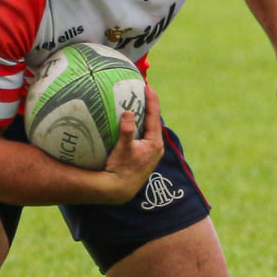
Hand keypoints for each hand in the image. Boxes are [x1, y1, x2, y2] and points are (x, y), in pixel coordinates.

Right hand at [99, 84, 164, 202]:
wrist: (120, 190)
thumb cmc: (121, 169)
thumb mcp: (123, 149)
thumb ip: (127, 130)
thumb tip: (129, 112)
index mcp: (154, 142)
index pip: (155, 115)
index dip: (152, 99)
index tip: (148, 86)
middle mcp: (156, 146)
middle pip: (154, 120)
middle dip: (149, 105)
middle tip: (143, 91)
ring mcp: (151, 152)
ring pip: (149, 128)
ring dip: (145, 116)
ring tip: (138, 102)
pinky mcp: (144, 155)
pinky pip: (144, 135)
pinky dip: (140, 126)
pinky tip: (132, 122)